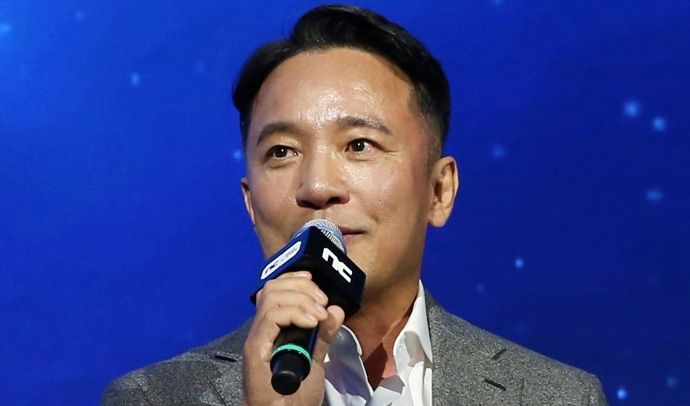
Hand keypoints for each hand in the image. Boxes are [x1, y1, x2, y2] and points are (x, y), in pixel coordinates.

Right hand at [243, 271, 344, 405]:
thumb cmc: (295, 395)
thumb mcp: (316, 358)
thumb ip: (324, 334)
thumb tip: (336, 309)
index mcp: (273, 328)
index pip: (277, 288)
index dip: (296, 280)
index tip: (318, 286)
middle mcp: (262, 329)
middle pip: (273, 287)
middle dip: (302, 288)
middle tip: (322, 303)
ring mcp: (257, 338)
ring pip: (271, 297)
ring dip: (300, 299)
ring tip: (318, 315)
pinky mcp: (255, 349)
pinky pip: (270, 317)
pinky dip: (293, 313)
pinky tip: (311, 322)